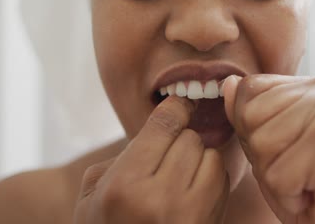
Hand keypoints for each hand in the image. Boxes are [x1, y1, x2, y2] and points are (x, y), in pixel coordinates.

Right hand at [74, 96, 229, 223]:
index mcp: (126, 186)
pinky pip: (221, 180)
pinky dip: (210, 175)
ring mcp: (191, 214)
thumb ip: (124, 155)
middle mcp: (162, 198)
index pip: (165, 124)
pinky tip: (191, 187)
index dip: (175, 106)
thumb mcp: (93, 192)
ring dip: (198, 157)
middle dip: (179, 139)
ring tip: (179, 172)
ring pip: (211, 156)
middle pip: (190, 138)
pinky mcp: (210, 221)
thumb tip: (162, 128)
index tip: (179, 103)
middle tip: (167, 152)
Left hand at [223, 75, 314, 223]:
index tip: (285, 149)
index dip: (252, 128)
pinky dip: (289, 197)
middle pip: (250, 116)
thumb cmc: (307, 184)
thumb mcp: (267, 144)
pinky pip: (279, 176)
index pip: (249, 88)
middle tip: (297, 169)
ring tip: (304, 181)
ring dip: (275, 177)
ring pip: (261, 145)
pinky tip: (313, 193)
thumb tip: (229, 83)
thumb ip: (247, 113)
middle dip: (262, 155)